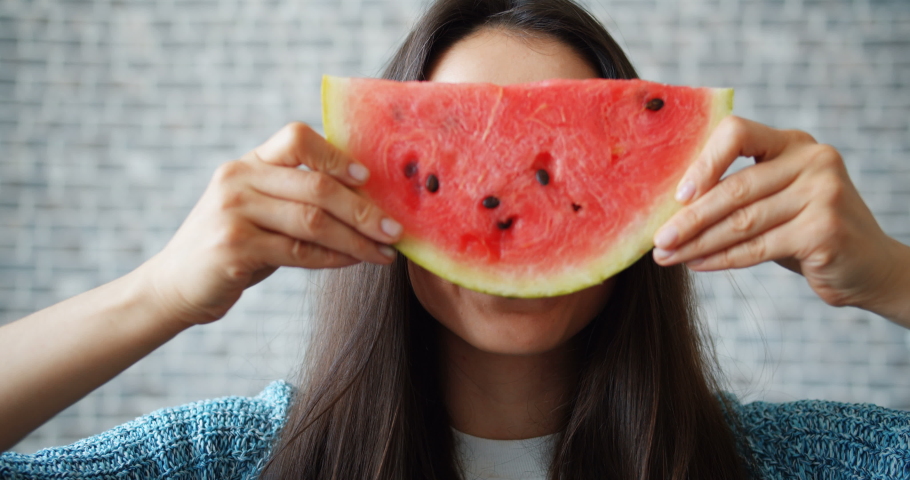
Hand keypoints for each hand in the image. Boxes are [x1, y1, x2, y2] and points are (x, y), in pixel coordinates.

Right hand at [139, 122, 401, 325]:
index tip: (368, 180)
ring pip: (313, 221)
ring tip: (384, 252)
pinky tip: (353, 261)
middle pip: (316, 186)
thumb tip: (367, 199)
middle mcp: (237, 179)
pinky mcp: (233, 248)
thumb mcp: (260, 210)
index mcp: (248, 163)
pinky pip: (299, 251)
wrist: (175, 286)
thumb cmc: (234, 245)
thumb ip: (297, 196)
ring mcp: (232, 212)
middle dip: (363, 210)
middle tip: (394, 230)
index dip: (337, 156)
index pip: (297, 137)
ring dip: (357, 239)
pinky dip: (333, 258)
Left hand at [651, 116, 909, 323]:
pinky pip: (757, 247)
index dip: (702, 162)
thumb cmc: (806, 230)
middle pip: (734, 187)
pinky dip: (722, 259)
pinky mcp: (824, 230)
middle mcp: (812, 160)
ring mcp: (822, 193)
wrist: (870, 267)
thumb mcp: (775, 200)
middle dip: (688, 217)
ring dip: (697, 242)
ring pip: (741, 221)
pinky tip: (697, 265)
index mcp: (793, 143)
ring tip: (666, 256)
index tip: (675, 195)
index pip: (737, 132)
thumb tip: (670, 206)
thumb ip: (737, 192)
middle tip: (657, 240)